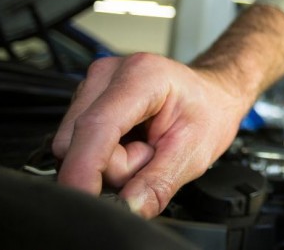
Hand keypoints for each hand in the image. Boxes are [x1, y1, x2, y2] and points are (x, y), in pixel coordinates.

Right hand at [52, 53, 250, 217]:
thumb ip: (158, 185)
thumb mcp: (194, 154)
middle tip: (151, 155)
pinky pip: (76, 143)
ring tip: (144, 148)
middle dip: (111, 167)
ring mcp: (92, 84)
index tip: (87, 200)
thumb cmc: (208, 113)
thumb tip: (127, 209)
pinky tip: (129, 143)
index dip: (84, 169)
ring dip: (107, 162)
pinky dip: (102, 154)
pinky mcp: (84, 99)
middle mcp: (109, 74)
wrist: (211, 96)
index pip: (96, 127)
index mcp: (142, 76)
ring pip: (72, 146)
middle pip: (78, 142)